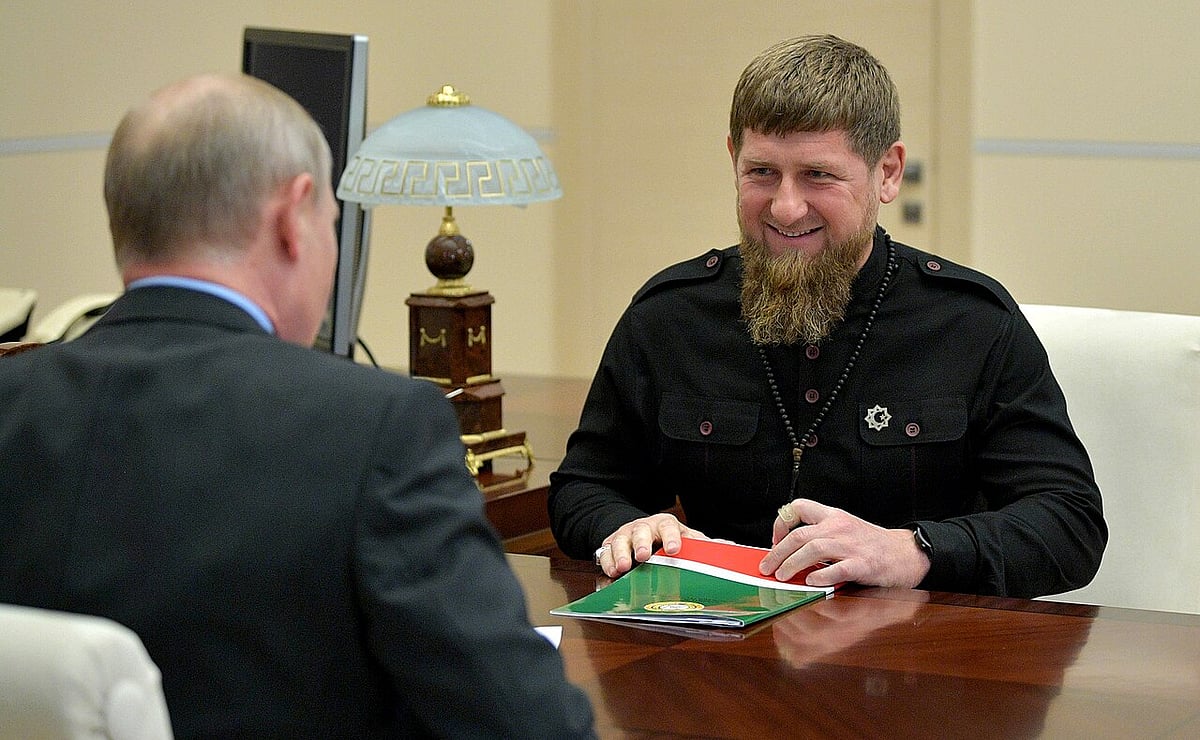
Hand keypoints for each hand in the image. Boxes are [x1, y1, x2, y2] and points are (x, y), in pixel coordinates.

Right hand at [594, 513, 709, 576]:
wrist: (642, 533)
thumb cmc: (667, 539)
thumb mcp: (687, 539)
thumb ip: (705, 545)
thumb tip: (731, 547)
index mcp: (665, 525)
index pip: (668, 526)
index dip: (671, 537)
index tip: (674, 550)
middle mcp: (644, 527)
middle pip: (641, 530)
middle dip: (642, 542)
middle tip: (643, 556)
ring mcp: (625, 536)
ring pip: (620, 540)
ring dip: (621, 553)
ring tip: (623, 567)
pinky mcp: (610, 546)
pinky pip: (605, 552)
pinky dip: (607, 562)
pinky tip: (611, 571)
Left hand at [759, 498, 930, 588]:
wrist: (905, 553)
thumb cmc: (871, 544)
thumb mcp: (844, 529)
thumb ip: (820, 534)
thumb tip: (787, 550)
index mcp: (833, 516)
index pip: (798, 507)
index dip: (781, 523)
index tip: (774, 541)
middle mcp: (839, 527)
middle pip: (799, 534)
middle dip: (778, 553)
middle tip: (767, 567)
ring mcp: (851, 545)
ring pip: (812, 549)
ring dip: (792, 564)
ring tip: (783, 577)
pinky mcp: (862, 564)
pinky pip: (837, 568)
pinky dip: (821, 575)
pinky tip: (812, 582)